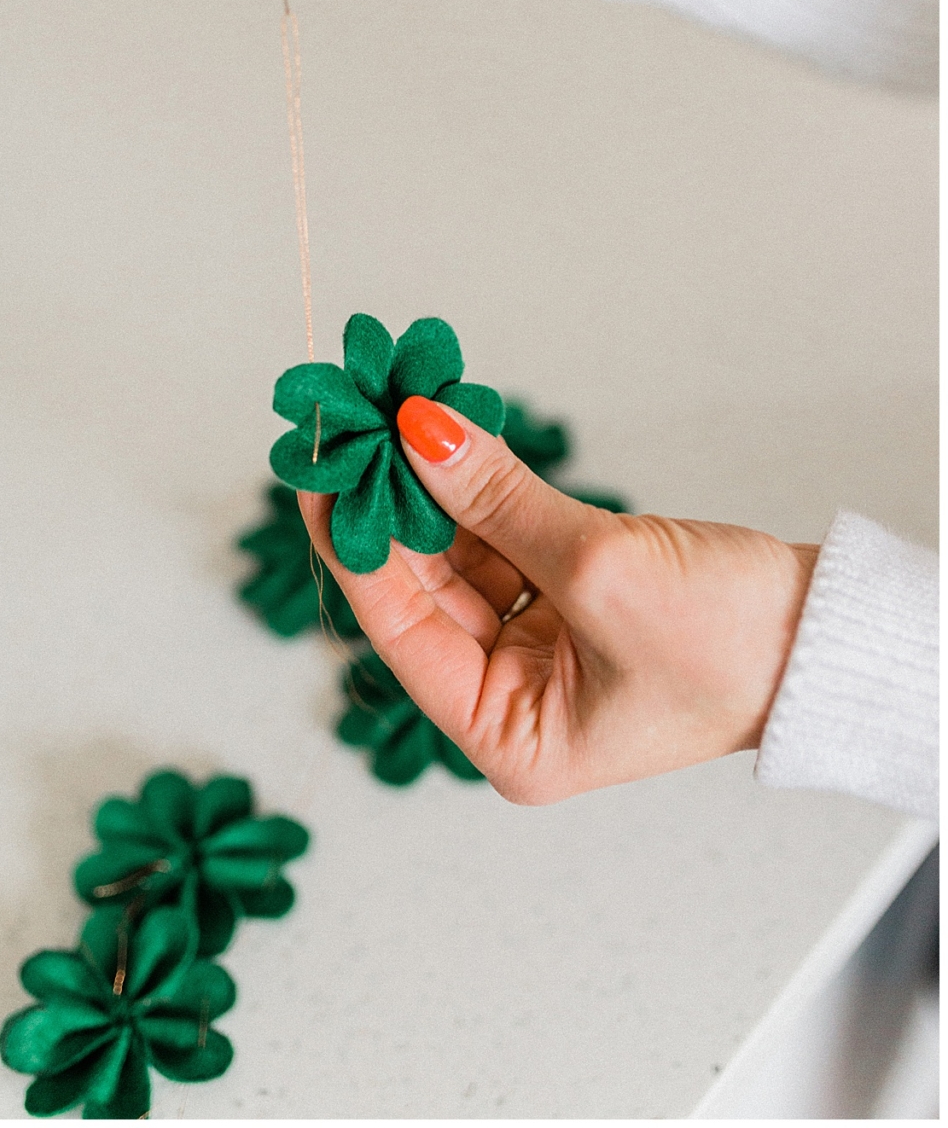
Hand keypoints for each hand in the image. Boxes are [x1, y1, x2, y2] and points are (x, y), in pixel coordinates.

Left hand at [300, 400, 817, 804]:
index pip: (401, 631)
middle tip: (351, 427)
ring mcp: (542, 651)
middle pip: (423, 590)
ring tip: (395, 414)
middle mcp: (515, 701)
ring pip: (459, 557)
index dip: (353, 546)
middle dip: (390, 506)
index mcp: (511, 737)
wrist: (834, 638)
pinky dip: (479, 490)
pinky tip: (450, 437)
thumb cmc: (733, 645)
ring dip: (433, 487)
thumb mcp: (599, 570)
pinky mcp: (570, 604)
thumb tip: (417, 431)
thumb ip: (497, 500)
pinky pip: (502, 541)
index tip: (319, 472)